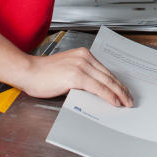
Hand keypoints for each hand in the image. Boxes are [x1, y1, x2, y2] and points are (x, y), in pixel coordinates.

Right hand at [18, 47, 133, 106]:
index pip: (105, 70)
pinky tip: (114, 102)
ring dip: (118, 93)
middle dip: (121, 89)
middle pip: (109, 75)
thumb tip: (96, 90)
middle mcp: (84, 58)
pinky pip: (98, 88)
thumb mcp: (67, 70)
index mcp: (83, 54)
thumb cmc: (42, 74)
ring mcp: (81, 66)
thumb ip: (82, 76)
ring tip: (125, 102)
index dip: (116, 82)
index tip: (124, 91)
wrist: (28, 72)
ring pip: (106, 82)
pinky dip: (108, 95)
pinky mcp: (76, 76)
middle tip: (129, 99)